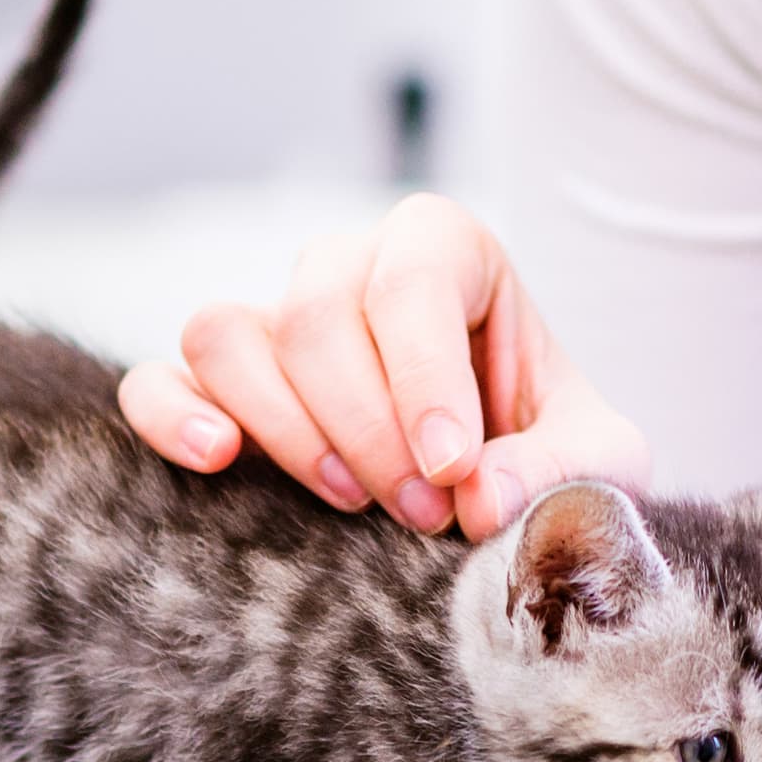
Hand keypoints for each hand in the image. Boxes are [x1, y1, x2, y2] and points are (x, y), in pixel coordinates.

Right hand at [117, 193, 646, 537]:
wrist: (492, 488)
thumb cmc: (548, 450)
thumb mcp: (601, 458)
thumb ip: (563, 468)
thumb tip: (480, 497)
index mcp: (447, 249)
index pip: (412, 277)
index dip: (424, 375)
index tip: (451, 469)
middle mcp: (350, 265)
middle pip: (316, 312)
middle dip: (368, 427)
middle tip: (421, 512)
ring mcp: (274, 320)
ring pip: (228, 334)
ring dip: (285, 428)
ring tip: (348, 501)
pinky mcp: (218, 388)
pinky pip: (159, 379)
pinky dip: (171, 415)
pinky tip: (217, 460)